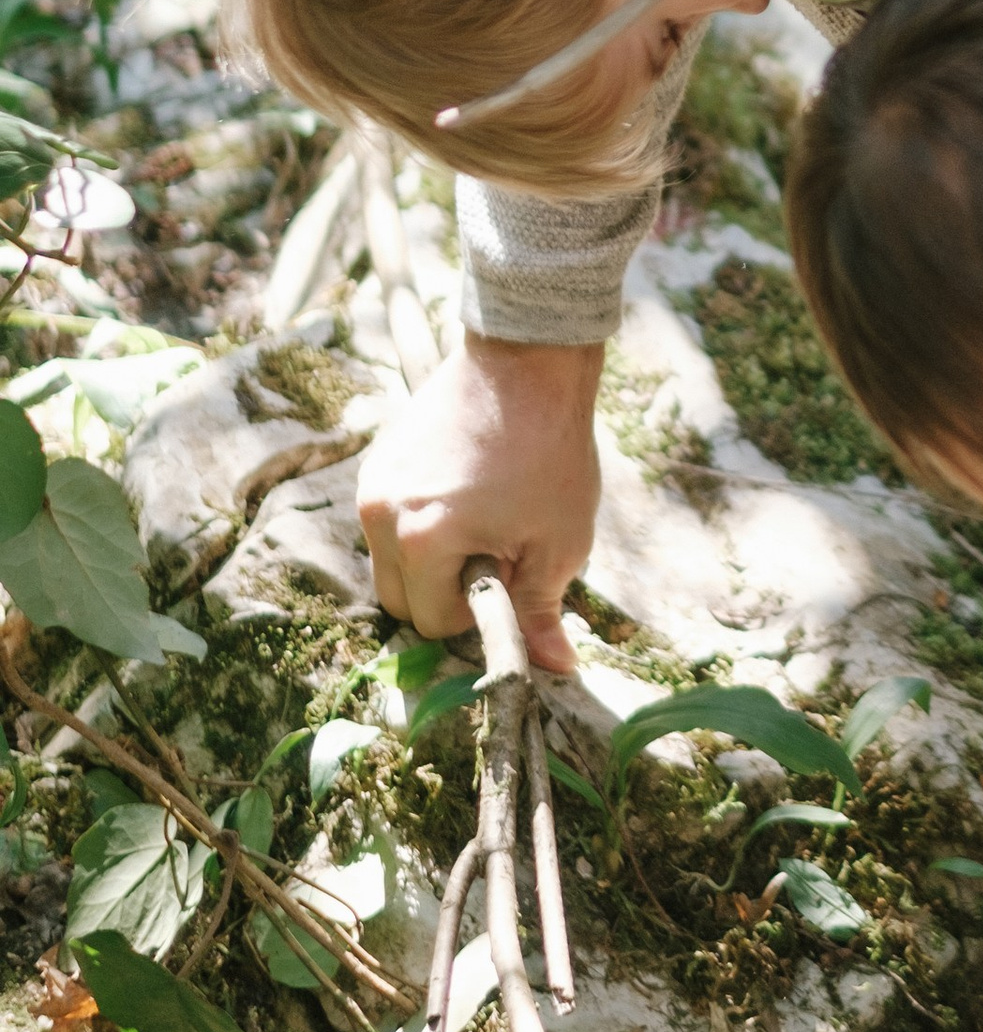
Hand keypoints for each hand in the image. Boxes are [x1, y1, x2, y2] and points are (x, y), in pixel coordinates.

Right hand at [356, 334, 602, 668]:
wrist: (528, 361)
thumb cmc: (551, 450)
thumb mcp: (560, 540)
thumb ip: (543, 611)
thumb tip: (553, 671)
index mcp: (423, 540)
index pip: (432, 623)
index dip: (477, 616)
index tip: (511, 581)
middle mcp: (381, 515)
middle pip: (398, 600)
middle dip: (444, 597)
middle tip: (497, 559)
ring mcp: (372, 484)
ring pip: (389, 562)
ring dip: (430, 562)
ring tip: (485, 522)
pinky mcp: (376, 460)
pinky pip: (388, 521)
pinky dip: (419, 527)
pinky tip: (467, 495)